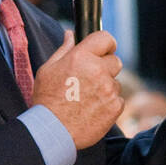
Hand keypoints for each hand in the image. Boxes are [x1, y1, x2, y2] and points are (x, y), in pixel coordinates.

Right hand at [32, 29, 122, 148]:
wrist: (53, 130)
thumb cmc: (47, 100)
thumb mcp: (48, 69)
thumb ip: (64, 50)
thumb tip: (71, 34)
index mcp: (81, 57)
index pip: (106, 38)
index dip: (106, 44)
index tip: (103, 51)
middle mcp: (98, 70)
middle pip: (115, 61)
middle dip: (105, 68)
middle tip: (89, 80)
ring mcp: (109, 89)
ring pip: (116, 82)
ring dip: (106, 88)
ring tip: (86, 99)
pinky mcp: (115, 106)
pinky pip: (118, 100)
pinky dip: (109, 104)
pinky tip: (93, 109)